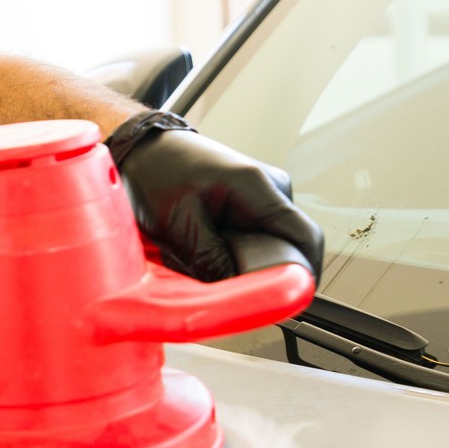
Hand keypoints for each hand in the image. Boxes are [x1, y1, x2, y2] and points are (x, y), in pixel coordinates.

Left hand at [108, 114, 324, 281]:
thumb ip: (210, 259)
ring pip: (270, 243)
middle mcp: (269, 187)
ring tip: (207, 259)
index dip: (305, 274)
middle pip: (290, 245)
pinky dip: (234, 250)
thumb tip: (239, 291)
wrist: (142, 149)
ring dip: (245, 261)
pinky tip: (207, 249)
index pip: (306, 237)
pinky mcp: (249, 201)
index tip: (290, 299)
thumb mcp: (176, 223)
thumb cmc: (155, 171)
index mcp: (257, 186)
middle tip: (232, 285)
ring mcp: (262, 193)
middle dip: (266, 271)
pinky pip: (254, 236)